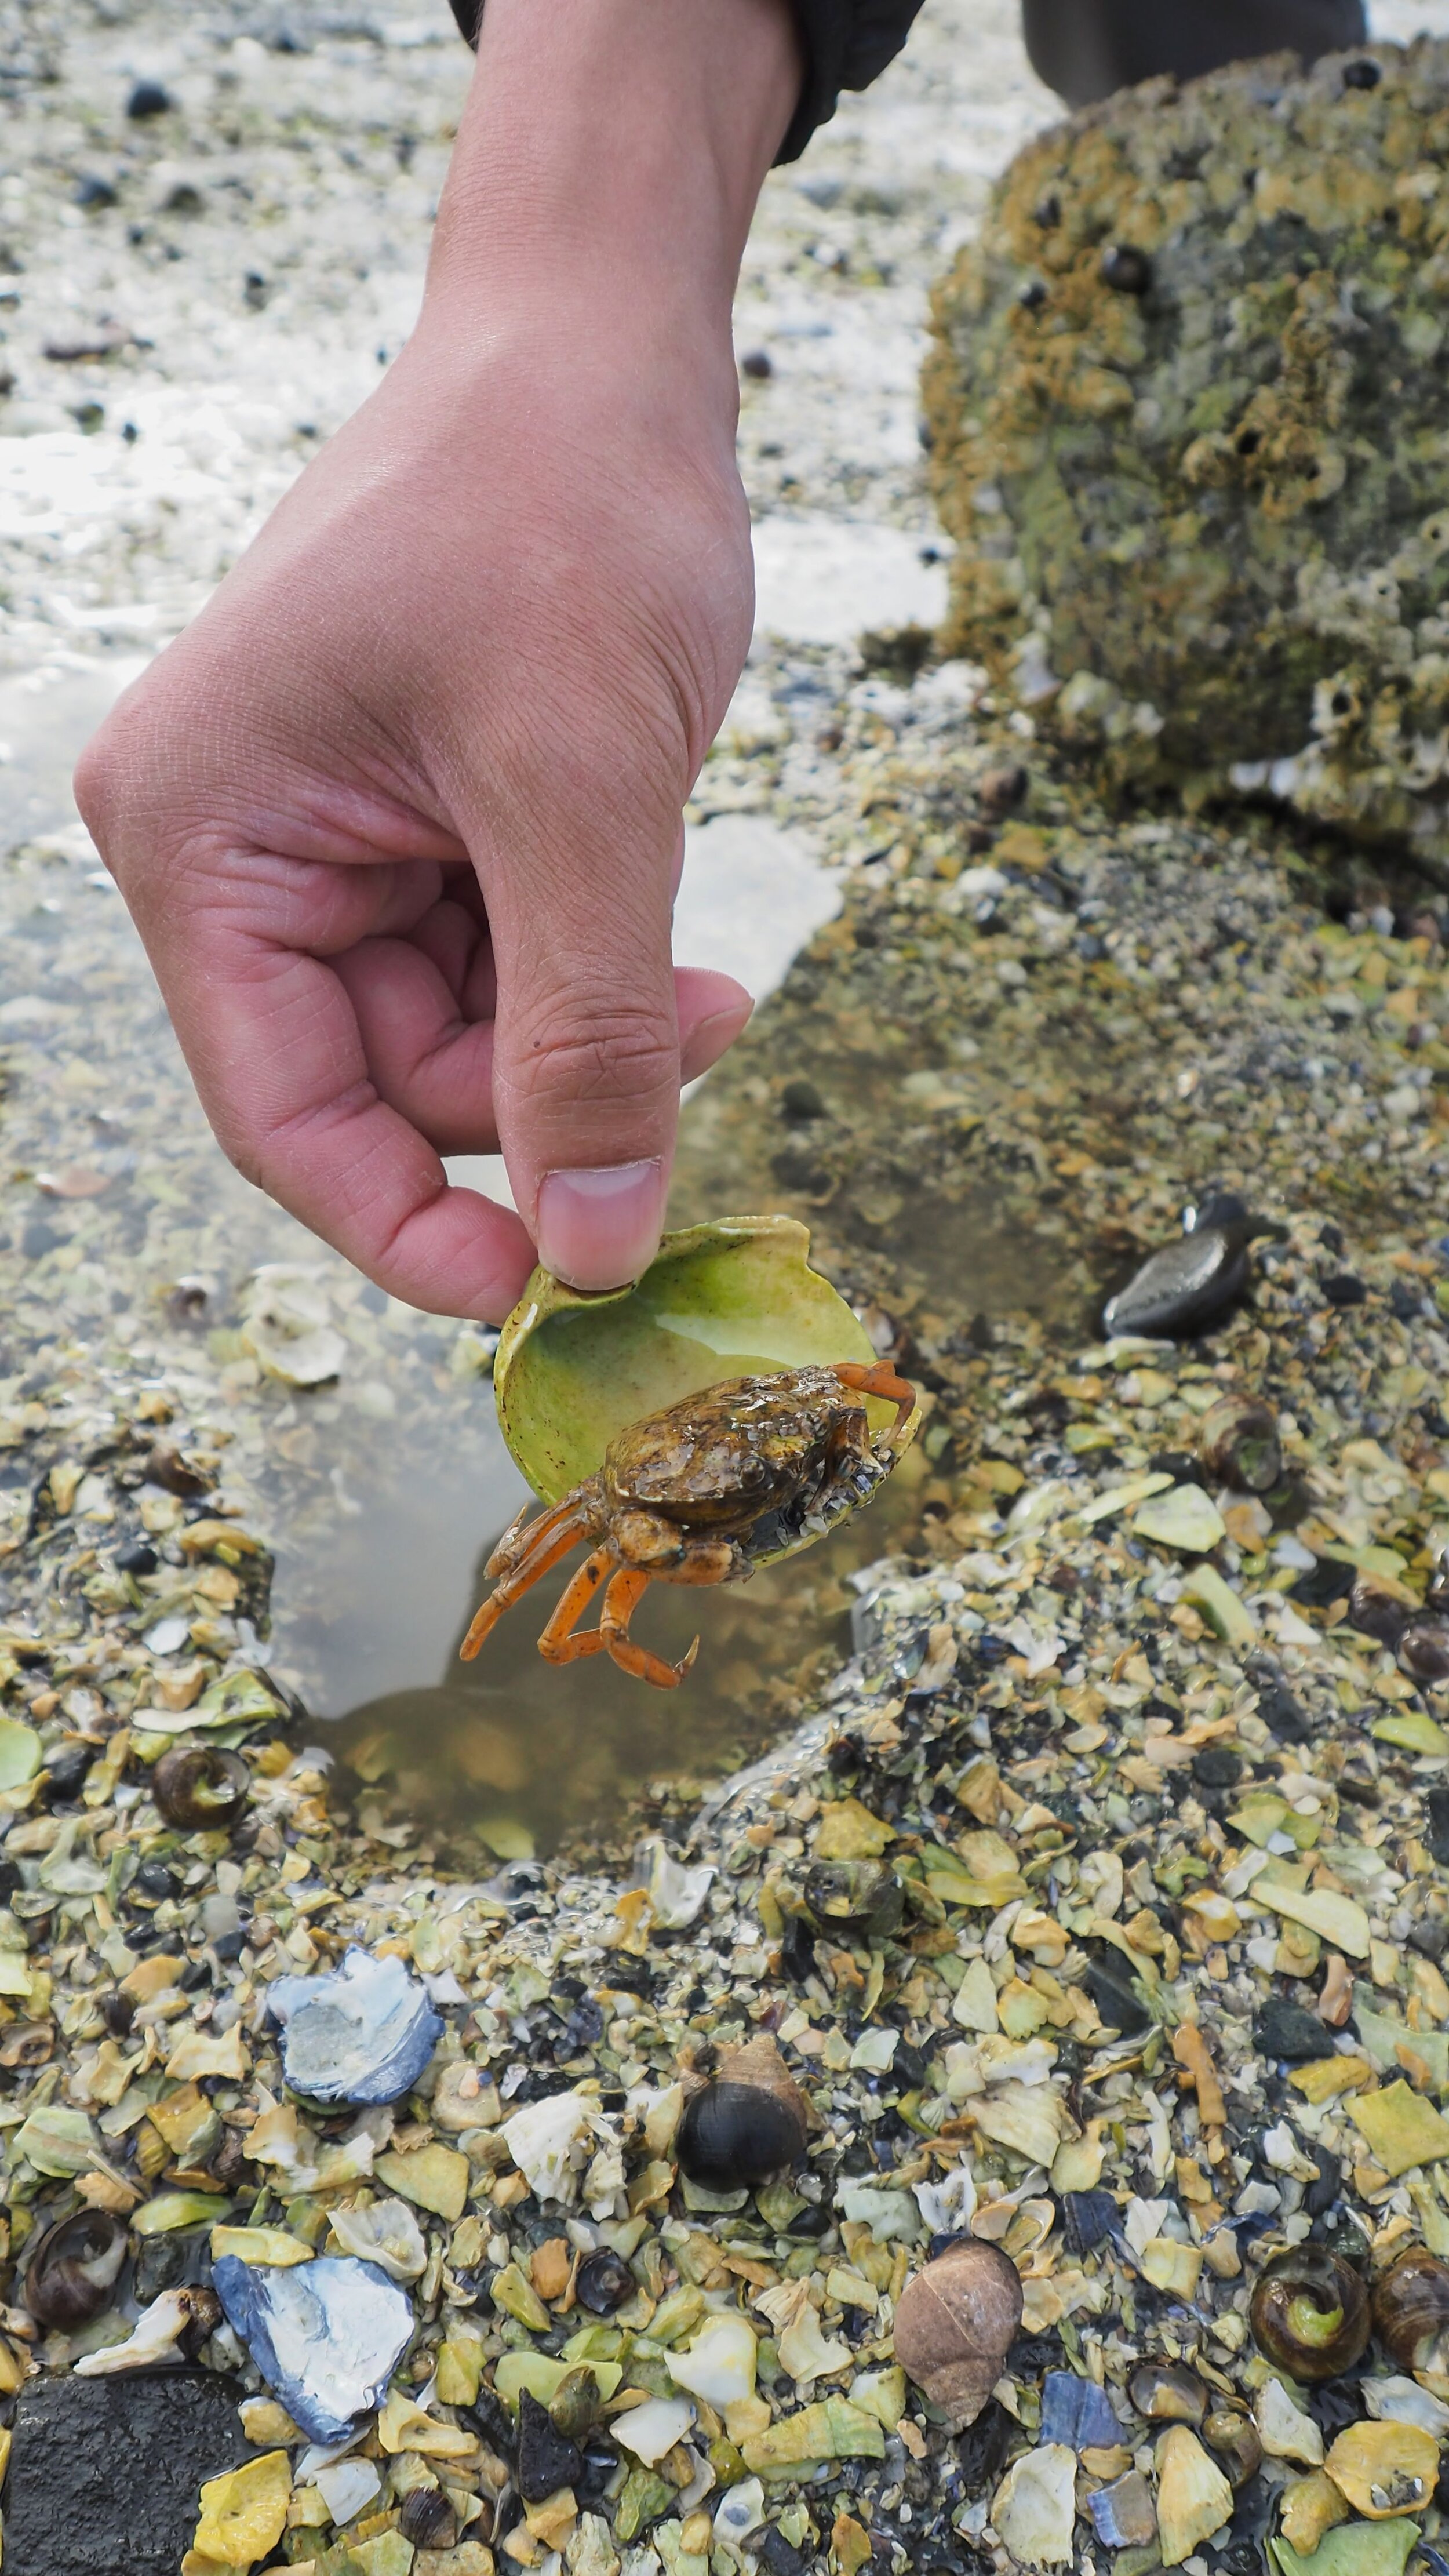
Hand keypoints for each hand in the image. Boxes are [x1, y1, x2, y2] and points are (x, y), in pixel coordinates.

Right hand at [75, 0, 798, 1322]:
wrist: (602, 343)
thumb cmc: (559, 508)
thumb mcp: (582, 793)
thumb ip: (585, 1037)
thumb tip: (595, 1252)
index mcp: (202, 840)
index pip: (285, 1115)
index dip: (408, 1227)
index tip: (547, 1290)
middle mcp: (238, 854)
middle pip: (383, 1088)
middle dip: (547, 1102)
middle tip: (700, 1055)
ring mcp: (330, 845)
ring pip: (464, 1043)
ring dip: (594, 1043)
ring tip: (714, 987)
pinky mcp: (420, 831)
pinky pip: (505, 973)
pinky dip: (598, 985)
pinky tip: (682, 948)